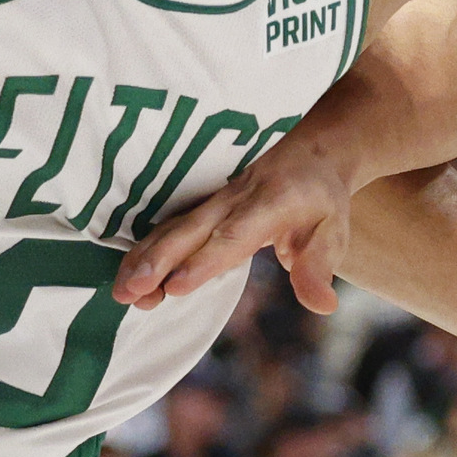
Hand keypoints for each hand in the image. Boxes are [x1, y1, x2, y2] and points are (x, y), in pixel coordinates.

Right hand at [116, 128, 358, 312]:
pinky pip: (168, 226)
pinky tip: (127, 276)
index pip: (233, 235)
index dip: (204, 260)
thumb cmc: (320, 199)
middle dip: (158, 261)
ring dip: (144, 259)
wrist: (310, 150)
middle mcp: (234, 198)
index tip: (176, 287)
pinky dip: (144, 250)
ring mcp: (211, 198)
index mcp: (269, 203)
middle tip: (132, 291)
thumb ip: (319, 268)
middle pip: (191, 230)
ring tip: (123, 292)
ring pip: (172, 228)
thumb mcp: (333, 231)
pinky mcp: (198, 203)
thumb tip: (322, 306)